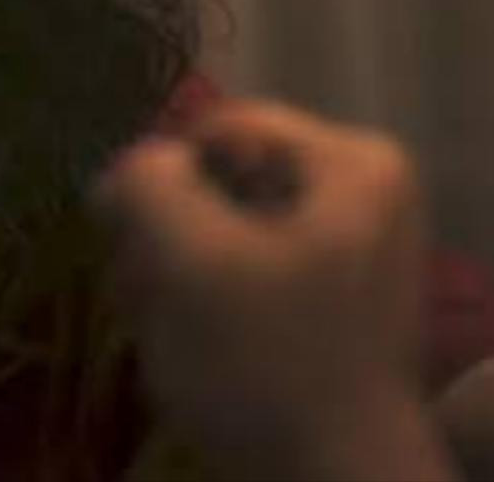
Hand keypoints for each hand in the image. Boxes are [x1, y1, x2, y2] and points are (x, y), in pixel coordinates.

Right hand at [93, 98, 453, 479]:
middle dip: (171, 230)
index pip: (221, 128)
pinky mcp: (338, 304)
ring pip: (233, 229)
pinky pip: (255, 272)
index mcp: (353, 162)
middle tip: (137, 286)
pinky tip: (186, 341)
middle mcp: (368, 193)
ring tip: (157, 320)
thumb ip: (150, 184)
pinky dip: (211, 299)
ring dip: (180, 269)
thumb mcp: (193, 259)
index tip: (126, 238)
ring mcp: (358, 250)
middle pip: (228, 179)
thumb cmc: (269, 365)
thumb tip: (131, 167)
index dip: (159, 175)